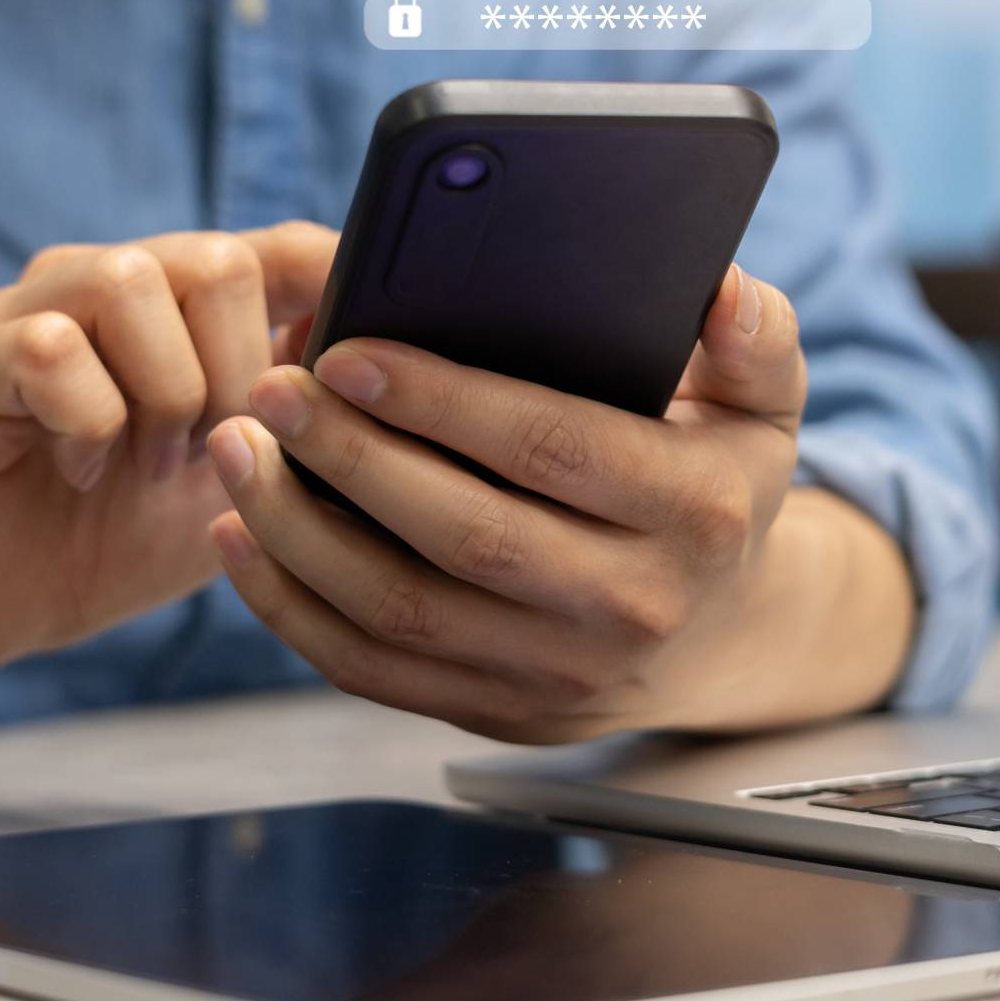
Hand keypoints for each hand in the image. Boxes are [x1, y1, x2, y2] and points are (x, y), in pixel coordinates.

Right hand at [0, 222, 336, 678]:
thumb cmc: (116, 538)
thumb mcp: (237, 483)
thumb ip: (301, 425)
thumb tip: (386, 378)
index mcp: (177, 305)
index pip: (277, 248)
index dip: (335, 281)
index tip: (369, 349)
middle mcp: (102, 285)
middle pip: (216, 258)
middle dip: (239, 371)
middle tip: (211, 453)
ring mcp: (26, 314)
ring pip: (131, 281)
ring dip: (166, 393)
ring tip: (149, 466)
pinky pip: (49, 349)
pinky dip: (88, 421)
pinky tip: (81, 473)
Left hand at [205, 264, 912, 741]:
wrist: (718, 633)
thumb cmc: (714, 483)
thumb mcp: (763, 407)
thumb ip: (755, 338)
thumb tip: (721, 289)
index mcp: (695, 513)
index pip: (554, 448)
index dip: (445, 402)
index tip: (349, 352)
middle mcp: (631, 606)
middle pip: (465, 534)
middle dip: (350, 458)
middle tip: (268, 388)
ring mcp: (558, 676)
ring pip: (401, 610)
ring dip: (298, 531)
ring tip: (236, 448)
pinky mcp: (495, 711)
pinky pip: (371, 670)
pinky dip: (291, 608)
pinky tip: (242, 536)